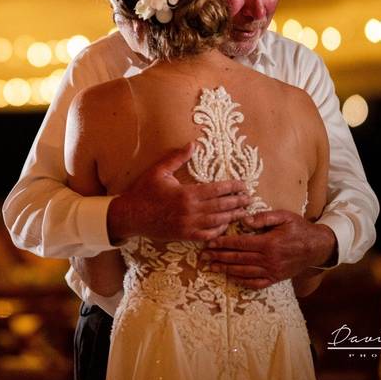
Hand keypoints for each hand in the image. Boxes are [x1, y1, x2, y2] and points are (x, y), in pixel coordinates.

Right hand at [107, 143, 250, 243]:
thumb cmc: (143, 191)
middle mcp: (191, 210)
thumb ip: (177, 158)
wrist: (130, 216)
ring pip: (217, 221)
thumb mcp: (159, 171)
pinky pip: (207, 235)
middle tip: (250, 198)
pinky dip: (218, 231)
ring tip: (244, 212)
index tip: (244, 185)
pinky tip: (224, 226)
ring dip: (232, 216)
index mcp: (187, 193)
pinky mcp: (184, 236)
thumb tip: (192, 144)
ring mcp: (188, 225)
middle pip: (222, 206)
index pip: (217, 189)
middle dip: (238, 202)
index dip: (233, 187)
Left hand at [201, 209, 336, 288]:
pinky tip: (231, 277)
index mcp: (269, 243)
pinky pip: (256, 283)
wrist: (317, 247)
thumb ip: (263, 217)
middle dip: (218, 257)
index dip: (222, 243)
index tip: (209, 242)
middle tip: (203, 256)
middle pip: (238, 259)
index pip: (240, 244)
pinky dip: (242, 281)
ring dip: (226, 269)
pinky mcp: (276, 278)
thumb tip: (244, 220)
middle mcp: (269, 259)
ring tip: (212, 267)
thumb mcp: (284, 216)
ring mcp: (272, 271)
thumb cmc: (299, 228)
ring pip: (244, 272)